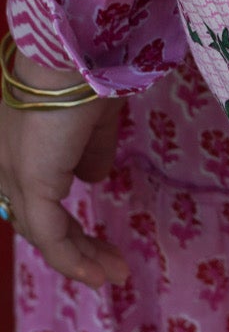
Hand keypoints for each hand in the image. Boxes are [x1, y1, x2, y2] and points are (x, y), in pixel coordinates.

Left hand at [0, 51, 127, 288]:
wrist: (75, 56)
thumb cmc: (87, 76)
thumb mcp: (94, 121)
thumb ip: (91, 153)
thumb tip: (95, 179)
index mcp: (17, 146)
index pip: (35, 200)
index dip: (66, 225)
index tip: (98, 244)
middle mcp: (5, 165)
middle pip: (37, 222)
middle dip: (78, 248)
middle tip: (111, 266)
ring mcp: (14, 176)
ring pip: (43, 234)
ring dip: (82, 259)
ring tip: (115, 274)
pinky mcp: (32, 184)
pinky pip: (51, 237)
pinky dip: (74, 260)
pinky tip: (99, 275)